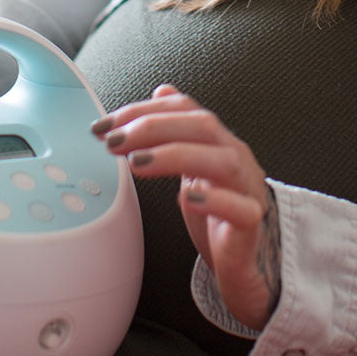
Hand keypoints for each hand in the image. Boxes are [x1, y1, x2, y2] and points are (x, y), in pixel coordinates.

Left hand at [91, 84, 281, 329]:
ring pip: (222, 161)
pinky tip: (186, 198)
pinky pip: (241, 208)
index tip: (105, 125)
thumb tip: (162, 91)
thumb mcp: (192, 167)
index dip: (143, 111)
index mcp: (218, 143)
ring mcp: (247, 190)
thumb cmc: (217, 217)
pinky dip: (214, 200)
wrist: (246, 264)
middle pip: (202, 127)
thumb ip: (178, 132)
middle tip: (114, 141)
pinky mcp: (251, 225)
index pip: (184, 110)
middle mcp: (236, 159)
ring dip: (176, 156)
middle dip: (153, 128)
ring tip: (137, 163)